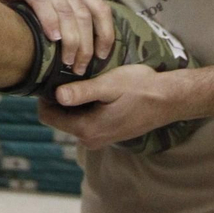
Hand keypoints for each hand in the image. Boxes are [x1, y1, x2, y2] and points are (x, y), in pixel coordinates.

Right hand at [0, 0, 113, 74]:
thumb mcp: (38, 7)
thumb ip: (55, 21)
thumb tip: (70, 55)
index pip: (100, 9)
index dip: (106, 34)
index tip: (103, 57)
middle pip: (86, 14)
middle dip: (86, 45)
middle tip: (79, 68)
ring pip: (68, 11)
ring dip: (71, 40)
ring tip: (67, 61)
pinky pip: (43, 2)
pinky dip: (50, 22)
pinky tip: (52, 39)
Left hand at [36, 65, 176, 150]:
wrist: (168, 100)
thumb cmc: (140, 88)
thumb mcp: (109, 85)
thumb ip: (82, 92)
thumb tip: (57, 95)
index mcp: (86, 129)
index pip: (47, 115)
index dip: (45, 95)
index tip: (52, 76)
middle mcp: (89, 140)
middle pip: (58, 117)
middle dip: (59, 97)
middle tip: (70, 73)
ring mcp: (99, 139)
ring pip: (71, 118)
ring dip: (73, 101)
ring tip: (86, 80)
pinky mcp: (107, 134)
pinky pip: (85, 120)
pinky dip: (85, 106)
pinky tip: (97, 90)